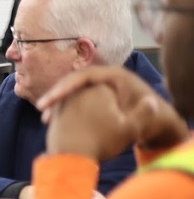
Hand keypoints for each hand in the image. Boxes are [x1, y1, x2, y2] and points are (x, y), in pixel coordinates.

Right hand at [38, 66, 186, 152]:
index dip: (64, 87)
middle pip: (74, 81)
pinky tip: (55, 122)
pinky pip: (75, 99)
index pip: (84, 76)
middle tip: (42, 108)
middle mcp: (105, 78)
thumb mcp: (141, 117)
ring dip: (58, 103)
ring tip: (46, 118)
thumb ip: (121, 109)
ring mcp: (99, 87)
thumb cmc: (150, 119)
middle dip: (56, 94)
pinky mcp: (95, 96)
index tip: (50, 101)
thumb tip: (105, 104)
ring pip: (72, 91)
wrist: (157, 122)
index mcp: (115, 76)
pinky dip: (64, 108)